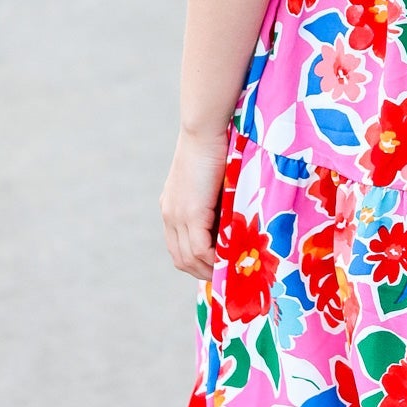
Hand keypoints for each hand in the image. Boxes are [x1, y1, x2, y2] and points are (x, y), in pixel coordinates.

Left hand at [160, 128, 227, 278]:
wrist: (205, 129)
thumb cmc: (216, 147)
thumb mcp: (213, 181)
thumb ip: (216, 202)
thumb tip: (236, 219)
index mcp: (172, 207)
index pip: (178, 247)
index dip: (197, 262)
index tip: (219, 267)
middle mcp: (170, 215)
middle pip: (181, 259)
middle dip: (204, 272)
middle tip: (228, 276)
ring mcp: (177, 215)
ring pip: (188, 259)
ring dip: (210, 270)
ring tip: (232, 272)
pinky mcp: (190, 213)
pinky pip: (199, 250)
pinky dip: (214, 260)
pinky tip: (230, 261)